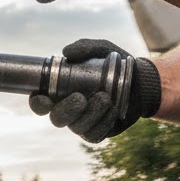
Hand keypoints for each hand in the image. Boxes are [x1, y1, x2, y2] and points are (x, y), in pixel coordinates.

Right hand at [30, 38, 161, 142]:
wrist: (141, 82)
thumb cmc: (116, 65)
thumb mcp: (103, 49)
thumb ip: (86, 46)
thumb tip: (66, 53)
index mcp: (60, 92)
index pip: (40, 102)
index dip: (38, 103)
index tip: (46, 98)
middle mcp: (67, 109)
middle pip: (56, 118)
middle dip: (66, 110)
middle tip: (81, 98)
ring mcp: (81, 122)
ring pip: (76, 126)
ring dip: (90, 114)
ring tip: (106, 99)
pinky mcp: (97, 132)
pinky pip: (93, 134)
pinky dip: (102, 123)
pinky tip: (112, 111)